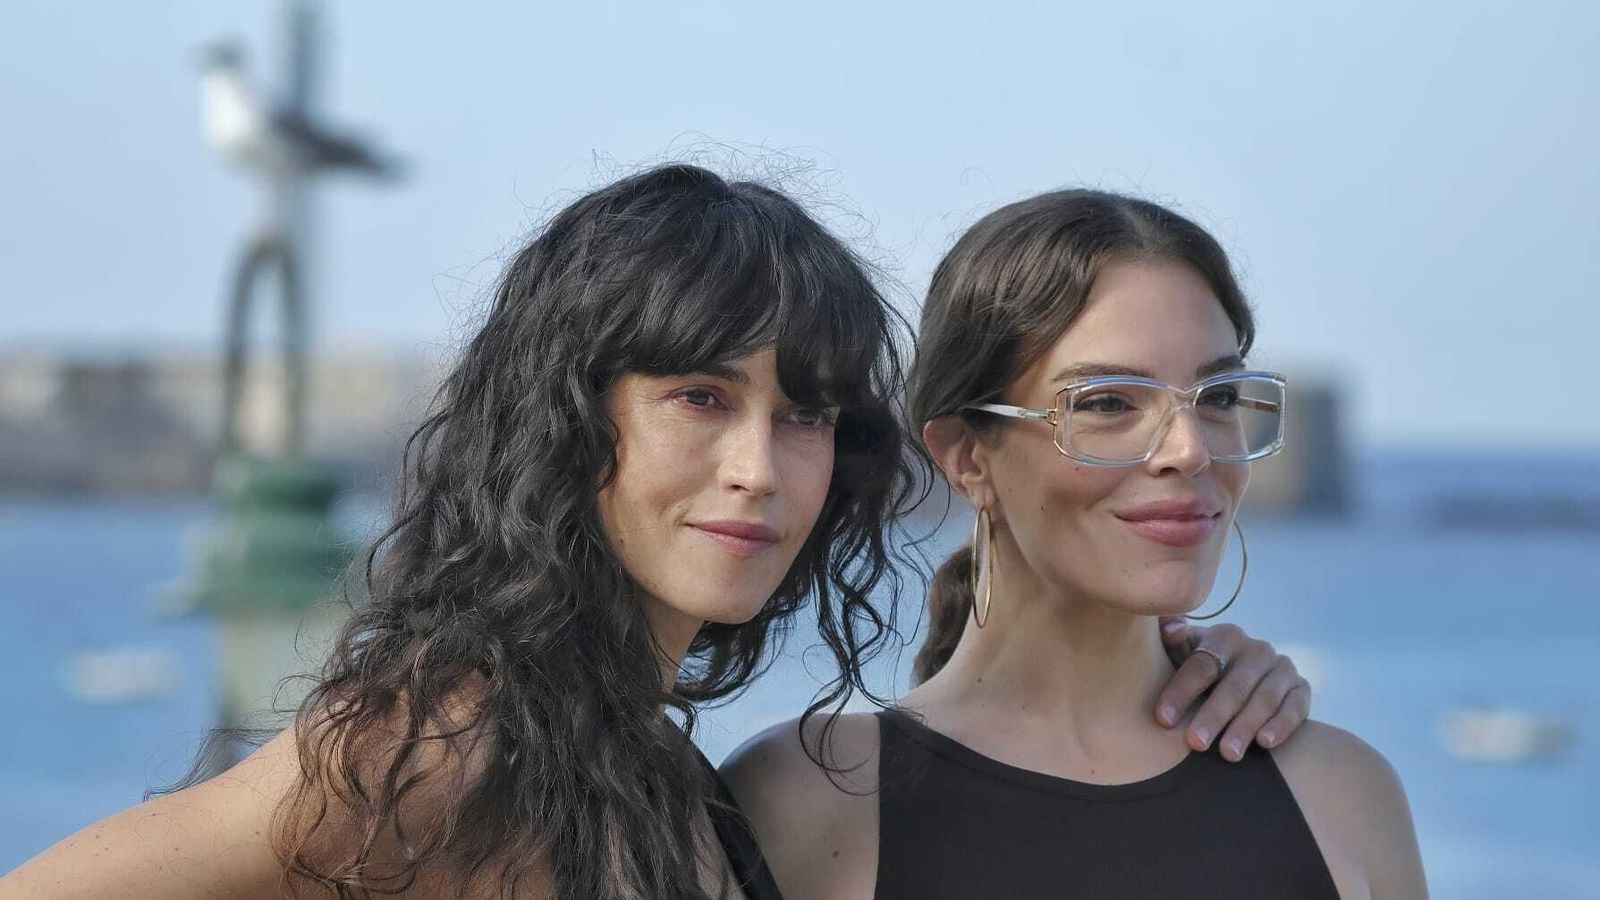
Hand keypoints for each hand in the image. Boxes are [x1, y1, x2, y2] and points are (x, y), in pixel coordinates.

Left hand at [1154, 618, 1311, 761]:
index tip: (1163, 719)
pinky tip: (1264, 743)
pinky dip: (1282, 725)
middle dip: (1213, 716)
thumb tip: (1173, 631)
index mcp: (1225, 636)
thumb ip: (1170, 638)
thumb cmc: (1201, 669)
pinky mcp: (1301, 689)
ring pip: (1264, 699)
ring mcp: (1282, 668)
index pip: (1202, 664)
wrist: (1240, 677)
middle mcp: (1257, 649)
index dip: (1181, 691)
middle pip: (1234, 685)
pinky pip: (1296, 708)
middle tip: (1196, 743)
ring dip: (1245, 727)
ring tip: (1227, 754)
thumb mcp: (1181, 652)